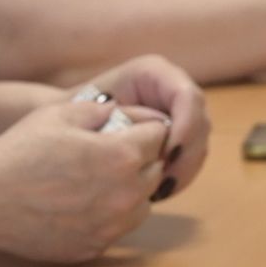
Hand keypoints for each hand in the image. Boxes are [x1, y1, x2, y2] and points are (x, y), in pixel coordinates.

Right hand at [0, 99, 168, 262]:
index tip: (125, 128)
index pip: (159, 136)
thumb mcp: (61, 113)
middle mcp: (126, 194)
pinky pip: (118, 228)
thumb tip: (125, 112)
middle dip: (140, 158)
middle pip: (156, 171)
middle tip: (108, 152)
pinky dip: (109, 215)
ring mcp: (113, 226)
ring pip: (143, 203)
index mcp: (122, 156)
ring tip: (95, 179)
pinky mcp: (97, 247)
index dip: (143, 127)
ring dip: (130, 190)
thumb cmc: (20, 152)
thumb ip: (103, 109)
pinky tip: (79, 204)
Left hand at [73, 54, 209, 198]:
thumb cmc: (67, 113)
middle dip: (186, 155)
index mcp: (153, 73)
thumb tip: (143, 130)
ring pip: (199, 145)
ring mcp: (179, 115)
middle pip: (200, 123)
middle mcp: (172, 90)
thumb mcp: (80, 109)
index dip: (186, 126)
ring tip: (156, 191)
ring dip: (183, 171)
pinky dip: (177, 178)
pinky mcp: (178, 139)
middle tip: (162, 182)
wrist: (65, 126)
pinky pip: (189, 160)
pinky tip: (156, 192)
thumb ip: (107, 113)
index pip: (188, 97)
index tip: (165, 156)